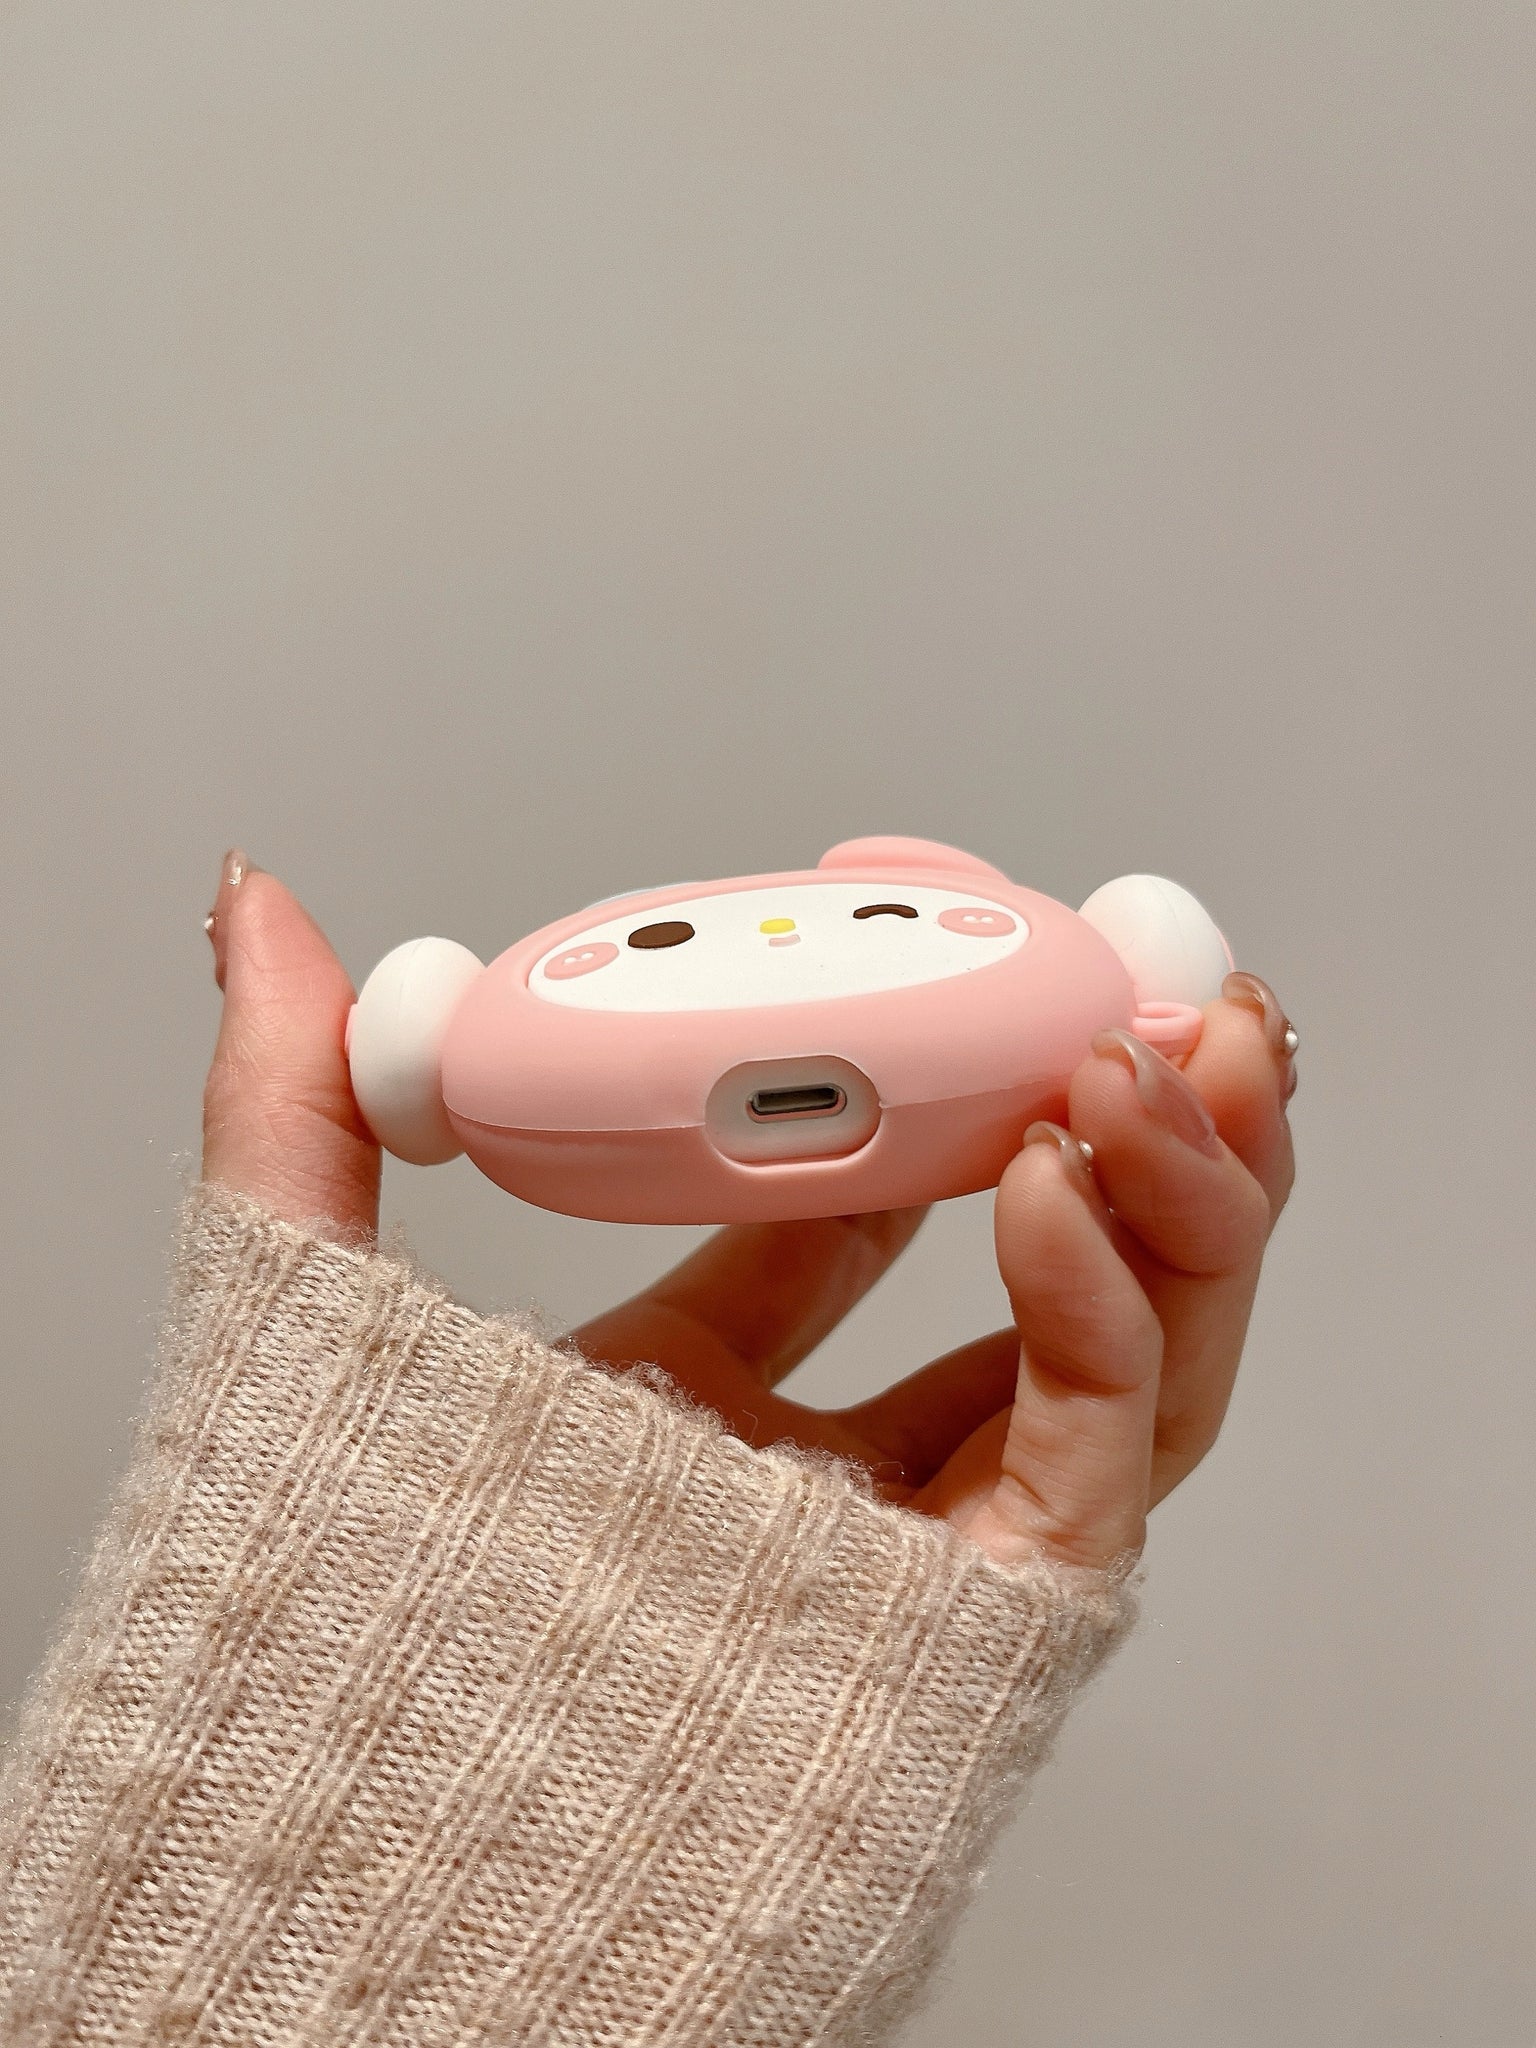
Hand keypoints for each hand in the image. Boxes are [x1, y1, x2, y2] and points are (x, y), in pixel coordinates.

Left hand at [202, 853, 1294, 1571]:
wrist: (357, 1877)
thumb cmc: (333, 1636)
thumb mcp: (305, 1308)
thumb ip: (291, 1100)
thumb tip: (259, 913)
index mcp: (686, 1398)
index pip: (854, 1212)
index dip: (925, 1079)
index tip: (945, 957)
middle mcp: (827, 1471)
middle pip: (1050, 1271)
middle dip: (1126, 1118)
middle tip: (1143, 986)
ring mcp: (917, 1544)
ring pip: (1137, 1353)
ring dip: (1183, 1186)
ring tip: (1174, 1046)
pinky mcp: (983, 1622)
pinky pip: (1097, 1446)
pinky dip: (1110, 1303)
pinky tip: (1066, 1181)